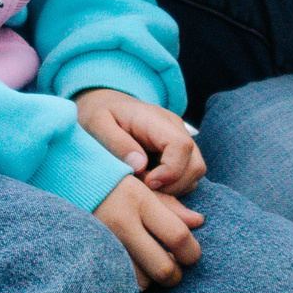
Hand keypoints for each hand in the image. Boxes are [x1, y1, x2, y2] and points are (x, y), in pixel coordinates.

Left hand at [74, 89, 206, 196]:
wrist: (104, 103)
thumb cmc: (98, 113)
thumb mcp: (97, 123)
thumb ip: (116, 143)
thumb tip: (140, 165)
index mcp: (156, 120)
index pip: (182, 147)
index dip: (170, 171)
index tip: (147, 182)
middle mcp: (176, 129)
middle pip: (195, 165)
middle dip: (172, 186)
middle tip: (142, 187)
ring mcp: (180, 141)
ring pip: (194, 174)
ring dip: (173, 188)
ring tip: (143, 185)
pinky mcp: (178, 154)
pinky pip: (187, 177)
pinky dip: (172, 187)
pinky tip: (148, 183)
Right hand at [92, 176, 204, 289]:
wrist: (58, 178)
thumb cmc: (103, 178)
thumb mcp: (137, 183)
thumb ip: (169, 204)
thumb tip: (198, 222)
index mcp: (138, 200)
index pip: (178, 236)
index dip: (192, 252)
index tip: (192, 254)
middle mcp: (122, 223)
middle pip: (163, 268)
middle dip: (174, 275)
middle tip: (175, 271)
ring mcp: (104, 240)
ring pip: (141, 281)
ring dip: (149, 279)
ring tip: (148, 267)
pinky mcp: (89, 253)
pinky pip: (117, 280)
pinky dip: (127, 280)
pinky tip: (127, 268)